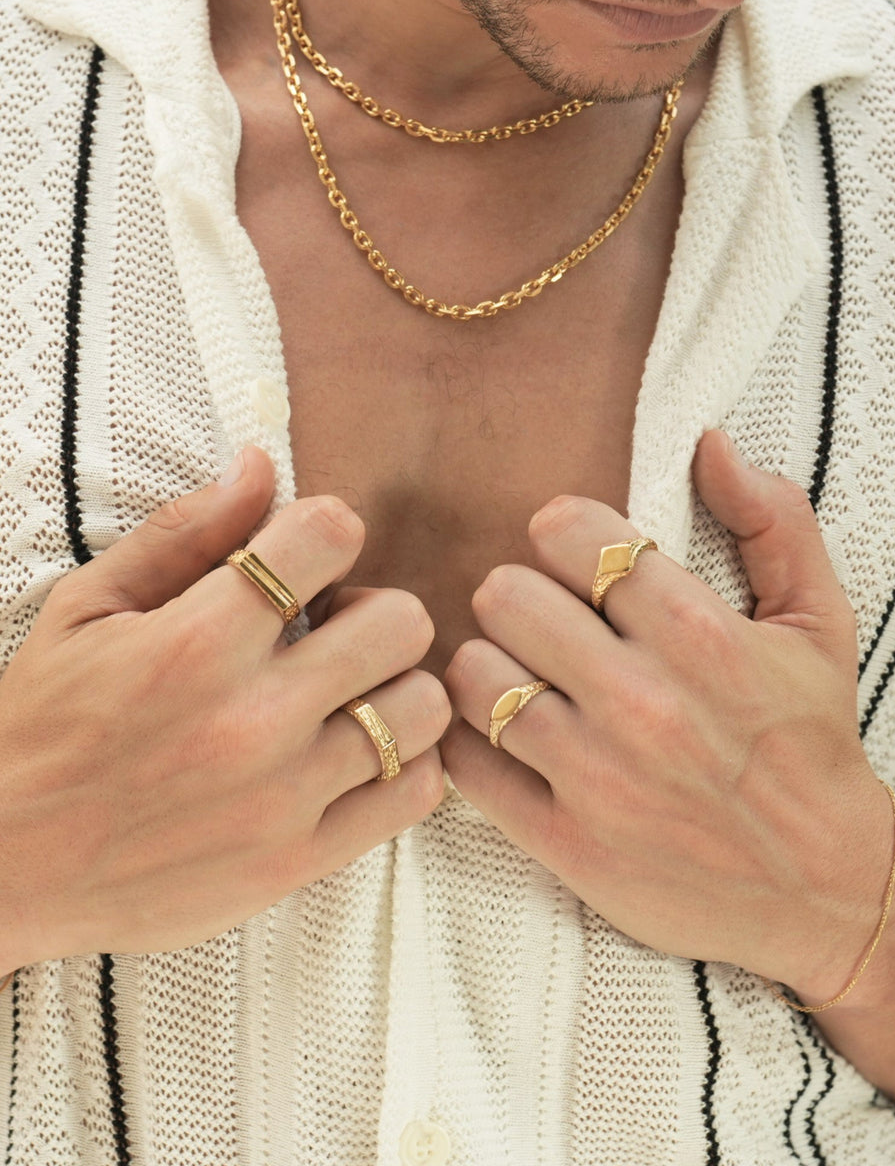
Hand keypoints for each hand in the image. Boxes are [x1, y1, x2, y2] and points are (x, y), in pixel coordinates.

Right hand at [0, 445, 448, 974]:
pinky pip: (414, 793)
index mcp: (195, 641)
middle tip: (329, 632)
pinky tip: (353, 753)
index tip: (303, 560)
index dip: (325, 531)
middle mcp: (251, 719)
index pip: (330, 534)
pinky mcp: (297, 862)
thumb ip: (184, 533)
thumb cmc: (41, 727)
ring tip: (345, 697)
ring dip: (394, 688)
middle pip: (402, 621)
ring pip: (422, 708)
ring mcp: (282, 797)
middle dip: (372, 609)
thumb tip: (263, 464)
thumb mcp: (87, 610)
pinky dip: (401, 762)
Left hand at [441, 430, 893, 1000]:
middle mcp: (642, 702)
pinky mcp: (564, 841)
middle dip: (520, 596)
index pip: (570, 534)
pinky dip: (472, 742)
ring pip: (472, 677)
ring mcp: (597, 777)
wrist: (826, 887)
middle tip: (545, 619)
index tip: (576, 555)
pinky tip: (509, 735)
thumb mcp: (821, 621)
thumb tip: (711, 443)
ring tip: (524, 676)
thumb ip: (774, 521)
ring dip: (491, 667)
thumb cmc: (814, 741)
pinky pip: (466, 764)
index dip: (562, 531)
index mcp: (700, 634)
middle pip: (505, 597)